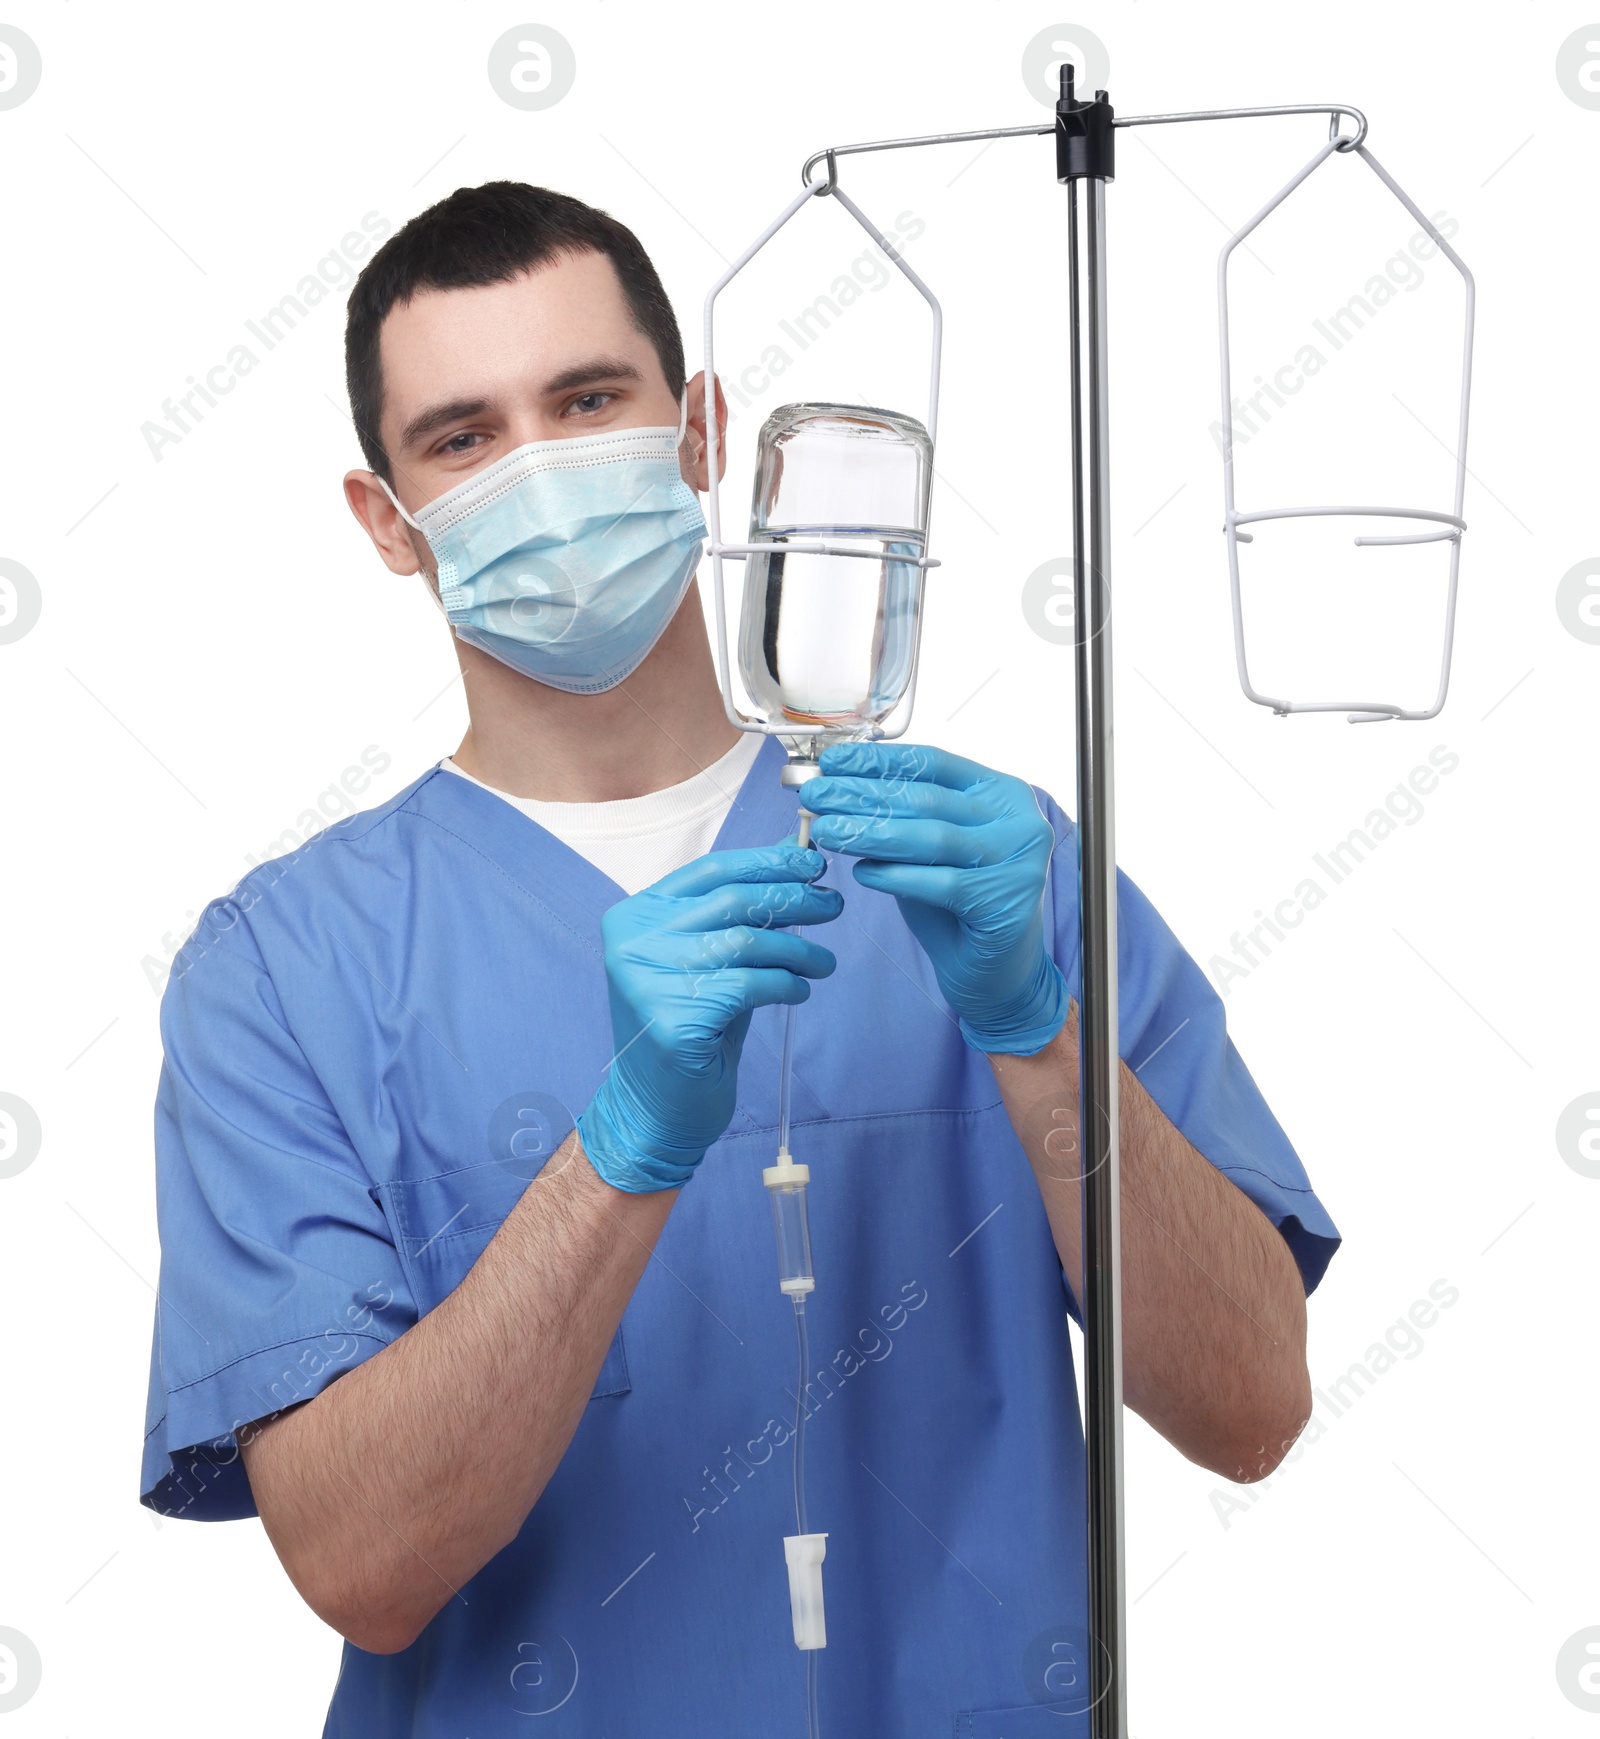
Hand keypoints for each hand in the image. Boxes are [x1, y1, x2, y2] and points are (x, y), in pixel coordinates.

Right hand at [576, 845, 841, 1191]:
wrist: (658, 1107)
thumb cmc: (694, 1026)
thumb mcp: (716, 957)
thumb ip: (745, 908)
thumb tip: (794, 848)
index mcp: (637, 915)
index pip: (712, 870)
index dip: (768, 862)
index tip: (812, 862)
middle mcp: (634, 941)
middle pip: (733, 900)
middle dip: (793, 898)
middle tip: (831, 906)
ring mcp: (647, 979)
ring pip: (747, 941)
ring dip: (798, 949)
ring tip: (823, 963)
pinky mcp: (673, 1020)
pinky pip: (750, 985)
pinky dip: (786, 985)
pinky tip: (799, 992)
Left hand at [803, 742, 1069, 1055]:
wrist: (994, 974)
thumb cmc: (955, 905)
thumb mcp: (926, 850)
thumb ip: (899, 818)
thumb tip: (836, 787)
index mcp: (1001, 793)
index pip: (933, 763)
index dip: (878, 760)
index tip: (831, 762)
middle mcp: (1021, 821)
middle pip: (928, 798)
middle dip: (863, 796)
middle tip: (814, 797)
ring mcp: (1019, 861)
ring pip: (933, 837)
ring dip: (871, 832)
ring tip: (826, 831)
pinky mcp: (1006, 902)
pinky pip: (940, 883)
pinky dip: (896, 876)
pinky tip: (861, 873)